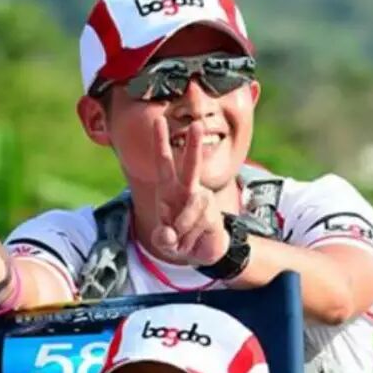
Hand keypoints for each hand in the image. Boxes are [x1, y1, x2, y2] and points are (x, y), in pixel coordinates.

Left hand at [147, 118, 231, 266]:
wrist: (202, 252)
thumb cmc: (179, 239)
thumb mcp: (165, 242)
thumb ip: (162, 238)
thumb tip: (168, 233)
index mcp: (169, 189)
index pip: (163, 162)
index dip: (161, 142)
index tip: (159, 120)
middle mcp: (187, 189)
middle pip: (191, 165)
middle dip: (194, 146)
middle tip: (198, 125)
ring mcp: (203, 199)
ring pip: (192, 207)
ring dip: (183, 227)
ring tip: (181, 238)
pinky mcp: (214, 212)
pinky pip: (201, 220)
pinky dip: (192, 234)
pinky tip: (194, 238)